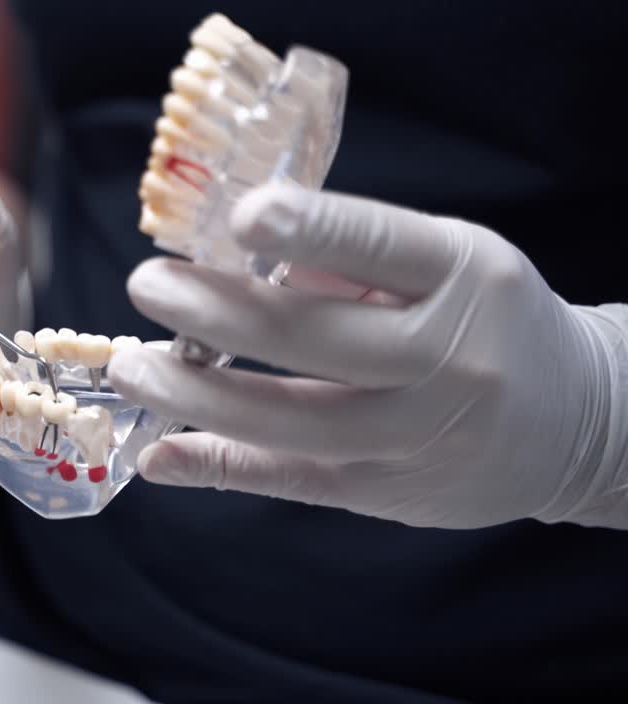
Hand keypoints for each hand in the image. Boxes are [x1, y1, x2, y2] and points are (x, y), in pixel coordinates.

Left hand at [109, 181, 627, 528]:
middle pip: (316, 338)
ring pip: (292, 420)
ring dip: (196, 397)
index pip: (381, 244)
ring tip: (131, 368)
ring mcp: (416, 435)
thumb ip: (351, 257)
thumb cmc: (485, 320)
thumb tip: (232, 251)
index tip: (240, 215)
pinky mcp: (386, 493)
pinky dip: (217, 467)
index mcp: (464, 277)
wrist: (576, 423)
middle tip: (145, 284)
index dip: (309, 229)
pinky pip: (289, 481)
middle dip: (216, 312)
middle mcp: (447, 358)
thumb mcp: (447, 263)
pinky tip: (158, 453)